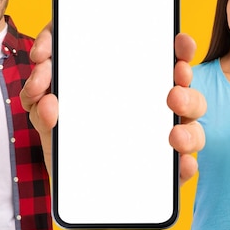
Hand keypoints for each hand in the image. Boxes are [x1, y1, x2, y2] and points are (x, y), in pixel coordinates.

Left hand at [21, 23, 205, 183]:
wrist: (69, 188)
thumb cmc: (65, 140)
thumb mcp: (46, 114)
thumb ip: (38, 97)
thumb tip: (49, 99)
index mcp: (131, 84)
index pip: (159, 57)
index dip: (176, 47)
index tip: (179, 40)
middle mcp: (154, 106)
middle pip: (183, 85)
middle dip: (185, 80)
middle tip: (173, 88)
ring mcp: (163, 137)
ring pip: (191, 121)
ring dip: (188, 122)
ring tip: (174, 132)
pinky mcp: (166, 171)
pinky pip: (184, 165)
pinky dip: (186, 163)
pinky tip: (182, 162)